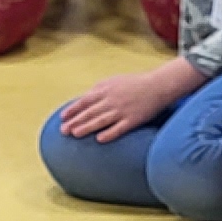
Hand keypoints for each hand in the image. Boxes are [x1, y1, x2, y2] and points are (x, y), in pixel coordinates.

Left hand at [57, 68, 176, 141]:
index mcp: (106, 90)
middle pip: (90, 112)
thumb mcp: (114, 81)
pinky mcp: (133, 120)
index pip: (85, 101)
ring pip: (101, 120)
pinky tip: (100, 139)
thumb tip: (84, 98)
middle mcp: (112, 100)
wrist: (158, 86)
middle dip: (75, 121)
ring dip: (87, 127)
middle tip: (63, 131)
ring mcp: (122, 110)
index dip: (73, 109)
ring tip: (75, 134)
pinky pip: (119, 128)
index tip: (62, 118)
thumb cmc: (135, 84)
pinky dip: (109, 133)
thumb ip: (99, 89)